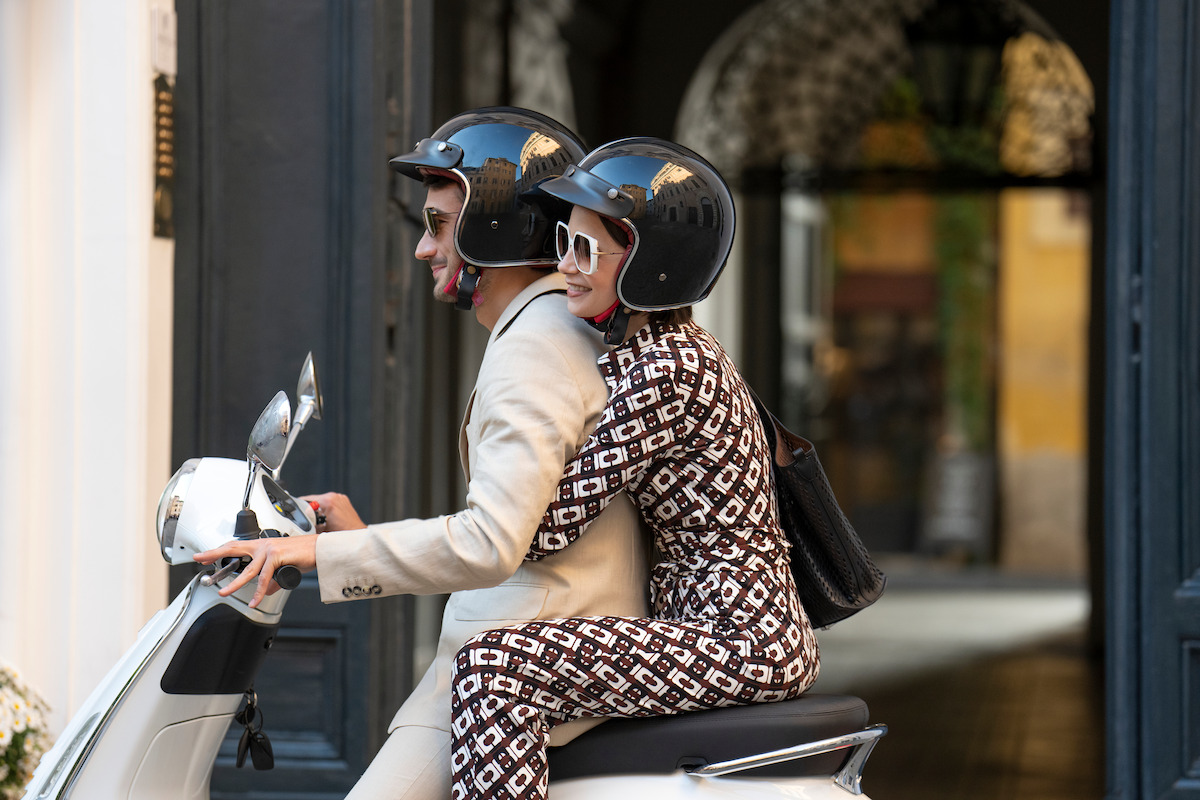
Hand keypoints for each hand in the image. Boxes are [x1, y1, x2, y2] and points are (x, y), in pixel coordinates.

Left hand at [193, 534, 317, 607]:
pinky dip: (260, 591)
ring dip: (235, 584)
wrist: (321, 550)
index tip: (205, 554)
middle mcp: (263, 545)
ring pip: (248, 570)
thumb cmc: (306, 554)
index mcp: (263, 545)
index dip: (220, 550)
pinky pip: (264, 578)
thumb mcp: (285, 568)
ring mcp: (269, 550)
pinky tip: (256, 600)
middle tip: (200, 559)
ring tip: (224, 592)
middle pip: (234, 549)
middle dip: (215, 554)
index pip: (236, 545)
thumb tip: (266, 590)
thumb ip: (273, 580)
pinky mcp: (277, 556)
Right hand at [300, 492, 365, 532]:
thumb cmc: (342, 534)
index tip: (296, 511)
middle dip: (309, 509)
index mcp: (328, 501)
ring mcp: (340, 497)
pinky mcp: (343, 500)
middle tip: (308, 518)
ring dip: (318, 508)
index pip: (306, 500)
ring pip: (322, 500)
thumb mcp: (320, 530)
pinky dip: (326, 508)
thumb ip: (310, 523)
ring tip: (319, 519)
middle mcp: (334, 496)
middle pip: (314, 499)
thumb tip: (302, 523)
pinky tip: (326, 517)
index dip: (300, 507)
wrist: (356, 534)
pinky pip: (330, 501)